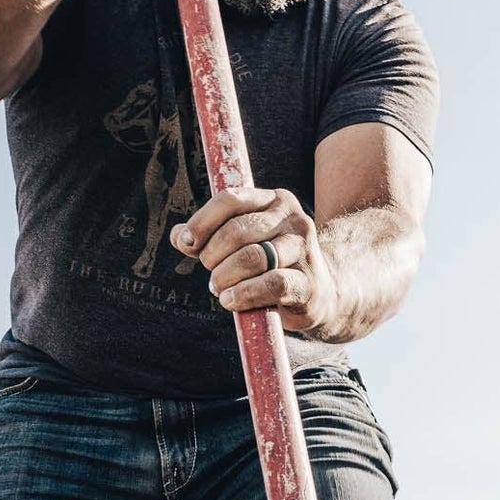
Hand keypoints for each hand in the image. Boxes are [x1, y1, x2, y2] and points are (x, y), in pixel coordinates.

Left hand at [171, 187, 340, 333]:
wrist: (320, 293)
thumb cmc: (273, 264)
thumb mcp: (243, 243)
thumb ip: (210, 237)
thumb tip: (179, 236)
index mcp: (275, 201)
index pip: (231, 199)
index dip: (202, 221)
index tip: (187, 243)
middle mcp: (293, 219)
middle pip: (238, 230)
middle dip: (213, 255)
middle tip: (210, 273)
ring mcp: (304, 250)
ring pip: (252, 257)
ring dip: (224, 277)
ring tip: (219, 289)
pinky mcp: (307, 282)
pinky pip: (270, 284)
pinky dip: (244, 294)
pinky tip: (231, 300)